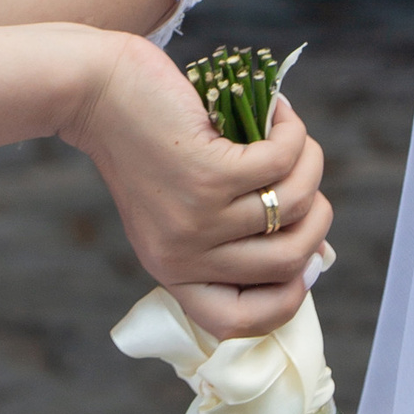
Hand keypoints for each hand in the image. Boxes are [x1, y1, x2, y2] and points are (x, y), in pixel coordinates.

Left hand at [59, 33, 331, 339]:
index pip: (237, 323)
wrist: (96, 89)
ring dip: (308, 164)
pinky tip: (279, 114)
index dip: (285, 301)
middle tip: (304, 178)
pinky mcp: (208, 173)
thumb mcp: (179, 207)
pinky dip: (293, 135)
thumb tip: (316, 254)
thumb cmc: (147, 143)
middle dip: (317, 217)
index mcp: (174, 271)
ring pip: (295, 204)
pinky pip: (282, 162)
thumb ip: (233, 236)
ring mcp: (197, 217)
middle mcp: (184, 254)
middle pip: (289, 261)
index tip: (303, 264)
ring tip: (289, 136)